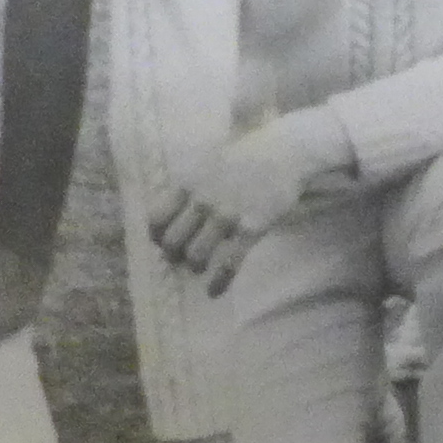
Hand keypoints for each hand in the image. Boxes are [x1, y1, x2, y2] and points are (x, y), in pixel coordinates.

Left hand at [148, 120, 326, 295]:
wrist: (287, 150)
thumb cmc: (251, 151)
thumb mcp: (211, 159)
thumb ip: (194, 183)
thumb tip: (183, 206)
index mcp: (189, 184)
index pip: (156, 219)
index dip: (157, 236)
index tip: (164, 241)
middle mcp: (202, 201)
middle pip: (172, 242)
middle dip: (174, 256)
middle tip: (182, 260)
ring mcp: (226, 215)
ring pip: (196, 255)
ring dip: (196, 267)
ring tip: (201, 269)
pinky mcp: (250, 227)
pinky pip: (228, 263)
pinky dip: (219, 282)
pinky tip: (215, 292)